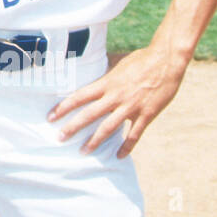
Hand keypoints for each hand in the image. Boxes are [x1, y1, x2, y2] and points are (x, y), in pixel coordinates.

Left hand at [46, 45, 187, 157]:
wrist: (166, 60)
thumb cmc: (142, 59)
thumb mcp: (118, 64)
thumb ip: (106, 73)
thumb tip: (93, 74)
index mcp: (106, 83)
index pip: (79, 97)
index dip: (63, 107)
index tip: (50, 117)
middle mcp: (115, 96)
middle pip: (89, 115)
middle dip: (72, 128)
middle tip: (59, 138)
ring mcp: (131, 107)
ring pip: (108, 128)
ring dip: (95, 141)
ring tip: (83, 151)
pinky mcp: (147, 114)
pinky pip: (134, 135)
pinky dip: (126, 147)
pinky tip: (119, 156)